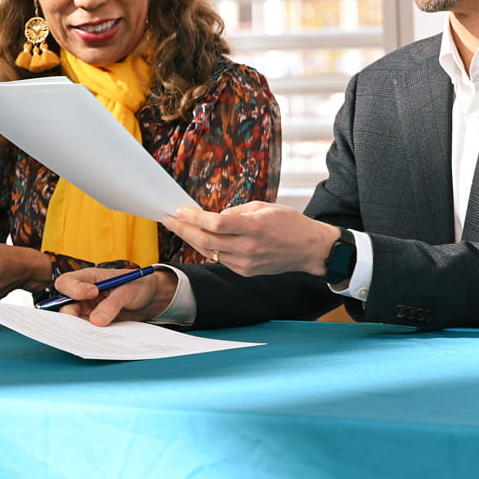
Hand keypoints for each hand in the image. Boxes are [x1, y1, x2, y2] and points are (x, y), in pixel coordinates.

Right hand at [52, 266, 178, 326]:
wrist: (151, 298)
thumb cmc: (139, 285)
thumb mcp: (128, 291)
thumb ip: (112, 304)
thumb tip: (96, 321)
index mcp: (89, 278)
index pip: (67, 282)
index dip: (74, 289)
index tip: (92, 293)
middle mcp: (84, 294)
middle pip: (65, 305)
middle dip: (71, 315)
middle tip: (85, 324)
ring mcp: (88, 309)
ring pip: (75, 321)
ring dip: (82, 328)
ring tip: (95, 334)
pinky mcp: (96, 322)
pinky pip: (88, 330)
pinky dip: (92, 335)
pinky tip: (101, 339)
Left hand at [162, 203, 338, 277]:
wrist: (309, 249)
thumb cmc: (290, 224)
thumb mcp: (265, 207)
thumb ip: (237, 211)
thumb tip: (215, 216)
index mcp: (254, 227)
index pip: (216, 223)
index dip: (194, 217)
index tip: (180, 210)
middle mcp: (248, 247)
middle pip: (206, 240)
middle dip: (183, 229)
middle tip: (169, 219)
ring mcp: (246, 263)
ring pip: (209, 252)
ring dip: (192, 239)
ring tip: (179, 227)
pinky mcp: (245, 272)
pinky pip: (220, 259)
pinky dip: (208, 249)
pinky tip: (200, 239)